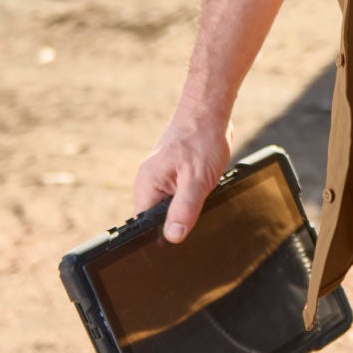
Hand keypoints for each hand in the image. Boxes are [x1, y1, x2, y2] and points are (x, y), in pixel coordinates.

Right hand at [133, 108, 233, 243]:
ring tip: (200, 196)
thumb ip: (184, 208)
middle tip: (196, 215)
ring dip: (186, 209)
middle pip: (156, 220)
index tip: (178, 240)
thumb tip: (172, 237)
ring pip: (169, 208)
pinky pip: (178, 197)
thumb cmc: (202, 138)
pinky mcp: (173, 176)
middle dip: (176, 223)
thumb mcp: (197, 178)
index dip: (160, 237)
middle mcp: (149, 183)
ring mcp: (160, 179)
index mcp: (147, 185)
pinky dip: (191, 198)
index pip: (143, 226)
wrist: (209, 112)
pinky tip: (203, 191)